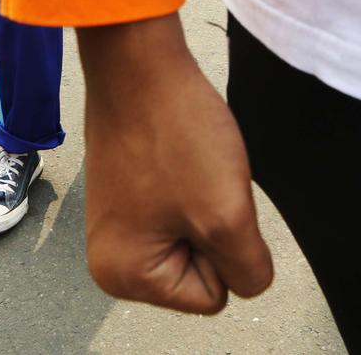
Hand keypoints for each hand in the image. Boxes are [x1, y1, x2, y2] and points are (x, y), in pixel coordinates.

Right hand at [78, 14, 273, 314]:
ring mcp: (120, 224)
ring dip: (207, 203)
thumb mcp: (227, 216)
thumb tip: (247, 281)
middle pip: (204, 269)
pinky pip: (186, 207)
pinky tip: (181, 156)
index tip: (199, 200)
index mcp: (125, 275)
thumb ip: (248, 270)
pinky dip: (195, 184)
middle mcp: (112, 258)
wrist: (142, 64)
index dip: (223, 247)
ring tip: (188, 168)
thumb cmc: (175, 131)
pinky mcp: (132, 193)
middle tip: (196, 181)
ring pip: (199, 235)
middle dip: (214, 225)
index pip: (214, 295)